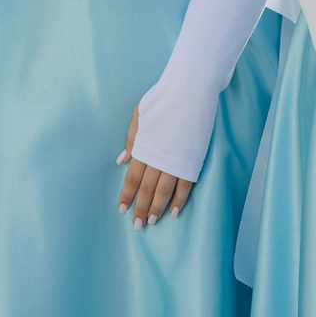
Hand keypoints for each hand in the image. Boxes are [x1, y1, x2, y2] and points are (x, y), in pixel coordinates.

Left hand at [117, 106, 192, 229]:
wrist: (190, 91)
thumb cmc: (163, 99)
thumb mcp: (140, 115)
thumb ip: (132, 139)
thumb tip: (123, 161)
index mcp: (144, 147)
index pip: (132, 177)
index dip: (127, 194)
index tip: (122, 210)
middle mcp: (159, 157)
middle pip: (147, 188)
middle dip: (140, 208)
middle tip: (136, 225)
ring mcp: (177, 160)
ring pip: (165, 191)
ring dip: (157, 208)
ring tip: (151, 221)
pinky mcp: (193, 160)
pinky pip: (186, 185)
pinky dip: (180, 200)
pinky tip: (175, 212)